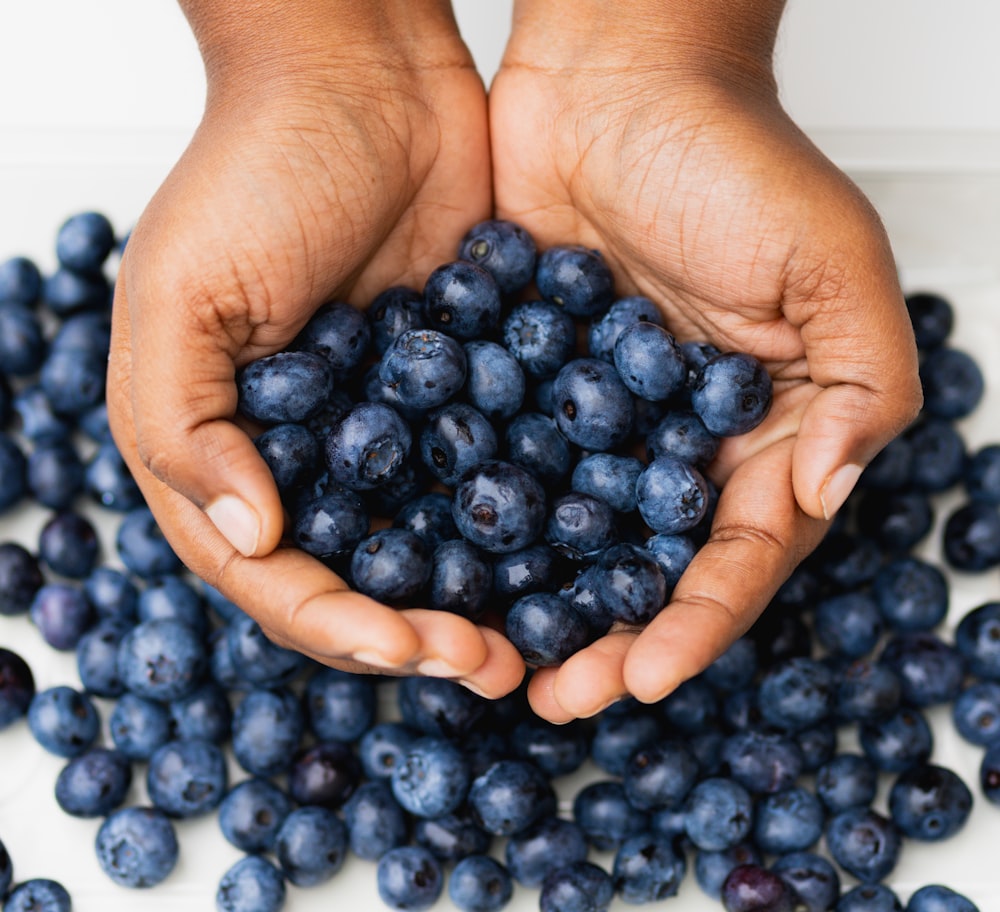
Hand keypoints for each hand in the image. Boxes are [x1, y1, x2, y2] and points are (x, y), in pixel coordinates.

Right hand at [107, 2, 522, 696]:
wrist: (365, 84)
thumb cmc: (253, 171)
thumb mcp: (181, 296)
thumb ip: (187, 426)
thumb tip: (251, 534)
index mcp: (230, 454)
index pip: (275, 577)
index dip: (335, 625)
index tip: (404, 645)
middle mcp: (312, 459)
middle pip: (360, 580)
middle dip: (417, 634)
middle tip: (489, 663)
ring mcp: (390, 432)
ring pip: (432, 545)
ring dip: (477, 598)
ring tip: (534, 637)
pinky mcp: (462, 395)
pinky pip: (488, 476)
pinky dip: (520, 523)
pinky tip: (566, 553)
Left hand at [489, 1, 922, 719]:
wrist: (617, 79)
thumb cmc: (734, 158)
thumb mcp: (829, 263)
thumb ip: (860, 382)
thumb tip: (830, 493)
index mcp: (760, 434)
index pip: (734, 556)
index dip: (696, 623)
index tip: (647, 677)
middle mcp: (673, 445)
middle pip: (643, 569)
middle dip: (607, 641)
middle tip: (556, 697)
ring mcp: (592, 424)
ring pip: (566, 541)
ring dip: (536, 605)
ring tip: (494, 661)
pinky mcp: (521, 389)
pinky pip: (499, 470)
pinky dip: (476, 524)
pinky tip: (440, 570)